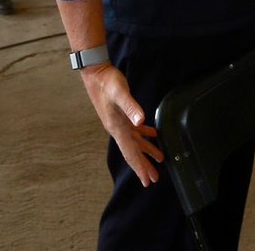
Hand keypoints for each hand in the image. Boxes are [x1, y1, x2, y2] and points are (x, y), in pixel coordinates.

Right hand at [79, 63, 161, 186]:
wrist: (95, 73)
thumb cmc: (106, 82)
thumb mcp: (120, 93)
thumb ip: (131, 107)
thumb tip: (141, 122)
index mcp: (117, 128)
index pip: (130, 152)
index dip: (139, 167)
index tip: (147, 180)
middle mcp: (118, 129)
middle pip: (133, 152)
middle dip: (143, 166)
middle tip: (154, 179)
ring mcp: (119, 123)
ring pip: (135, 142)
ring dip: (146, 151)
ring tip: (159, 159)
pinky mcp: (121, 115)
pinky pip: (134, 130)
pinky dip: (144, 135)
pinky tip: (152, 135)